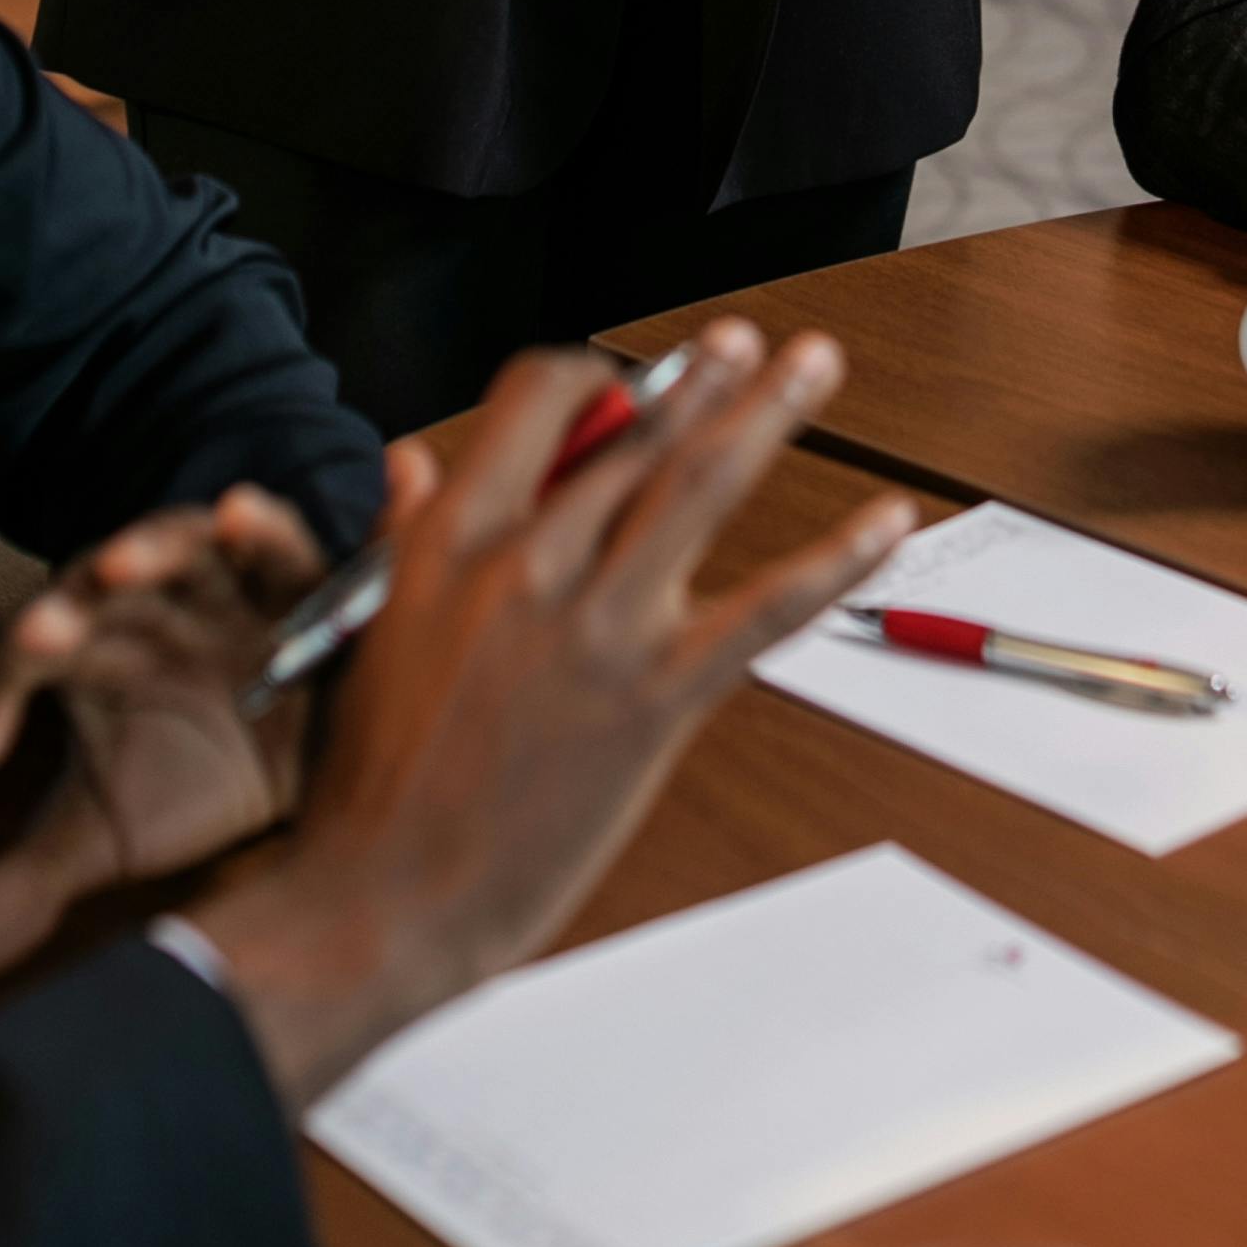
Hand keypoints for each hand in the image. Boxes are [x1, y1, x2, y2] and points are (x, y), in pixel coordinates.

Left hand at [0, 485, 332, 979]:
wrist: (309, 767)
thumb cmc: (195, 779)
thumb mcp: (106, 834)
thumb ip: (30, 880)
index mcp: (83, 655)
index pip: (11, 653)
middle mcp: (143, 608)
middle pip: (86, 590)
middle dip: (63, 612)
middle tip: (37, 637)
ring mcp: (219, 588)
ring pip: (176, 548)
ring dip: (150, 549)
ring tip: (120, 566)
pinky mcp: (297, 585)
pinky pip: (280, 545)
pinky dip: (263, 527)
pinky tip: (237, 512)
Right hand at [190, 325, 912, 1112]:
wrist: (380, 902)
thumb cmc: (365, 784)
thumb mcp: (362, 628)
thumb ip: (402, 533)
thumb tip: (411, 464)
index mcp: (451, 539)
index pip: (535, 403)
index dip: (586, 375)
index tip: (614, 375)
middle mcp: (530, 563)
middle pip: (635, 435)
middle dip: (701, 377)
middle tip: (746, 343)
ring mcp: (599, 628)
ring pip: (701, 486)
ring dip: (768, 413)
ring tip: (812, 367)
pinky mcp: (654, 698)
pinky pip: (765, 611)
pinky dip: (836, 559)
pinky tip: (883, 524)